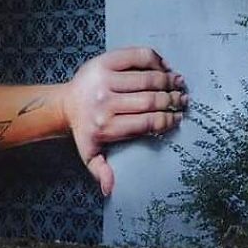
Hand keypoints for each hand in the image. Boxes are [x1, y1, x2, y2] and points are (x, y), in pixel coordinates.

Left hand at [62, 47, 186, 195]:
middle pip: (150, 99)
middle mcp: (105, 102)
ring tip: (179, 84)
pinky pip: (136, 56)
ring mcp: (104, 79)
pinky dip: (155, 60)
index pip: (147, 122)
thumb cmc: (85, 128)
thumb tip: (110, 190)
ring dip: (168, 80)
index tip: (178, 118)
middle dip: (172, 100)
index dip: (167, 119)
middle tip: (183, 100)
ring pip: (147, 78)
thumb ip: (101, 170)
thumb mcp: (90, 152)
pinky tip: (164, 67)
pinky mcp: (104, 61)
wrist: (64, 103)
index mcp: (106, 125)